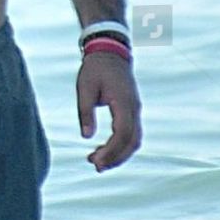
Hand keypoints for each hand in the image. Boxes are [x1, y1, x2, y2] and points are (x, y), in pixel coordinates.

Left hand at [77, 54, 141, 171]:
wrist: (110, 53)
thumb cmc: (95, 69)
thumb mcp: (85, 88)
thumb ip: (85, 112)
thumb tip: (86, 137)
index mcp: (124, 102)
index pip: (123, 133)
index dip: (111, 151)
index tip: (96, 161)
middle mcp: (134, 108)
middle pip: (132, 141)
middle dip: (116, 158)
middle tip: (96, 167)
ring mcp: (135, 110)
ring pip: (134, 140)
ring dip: (119, 154)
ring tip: (97, 162)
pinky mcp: (132, 111)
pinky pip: (131, 134)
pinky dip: (120, 146)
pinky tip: (104, 150)